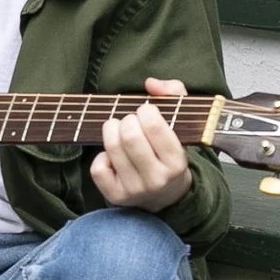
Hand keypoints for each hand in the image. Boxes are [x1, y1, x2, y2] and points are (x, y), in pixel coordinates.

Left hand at [90, 77, 193, 212]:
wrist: (167, 195)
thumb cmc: (170, 152)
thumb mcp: (182, 122)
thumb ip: (173, 94)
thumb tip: (150, 84)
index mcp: (176, 161)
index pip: (154, 127)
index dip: (145, 111)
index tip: (146, 111)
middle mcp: (156, 179)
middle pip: (129, 137)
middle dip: (126, 120)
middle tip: (130, 121)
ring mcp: (135, 190)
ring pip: (111, 149)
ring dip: (111, 130)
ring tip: (117, 129)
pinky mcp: (116, 196)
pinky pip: (98, 168)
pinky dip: (101, 156)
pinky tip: (112, 155)